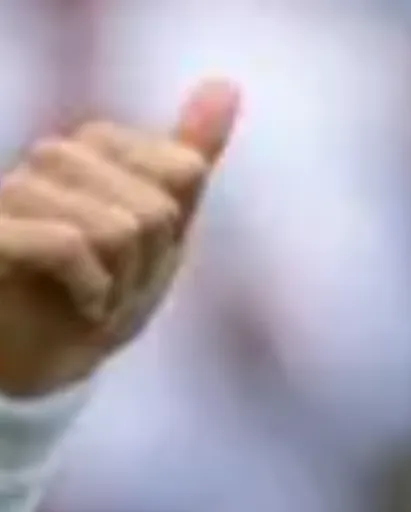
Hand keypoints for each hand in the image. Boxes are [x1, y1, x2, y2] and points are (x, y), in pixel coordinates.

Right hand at [0, 81, 241, 399]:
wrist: (40, 365)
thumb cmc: (97, 297)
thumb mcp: (161, 234)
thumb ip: (187, 159)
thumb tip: (228, 87)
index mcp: (94, 151)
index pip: (182, 170)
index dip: (175, 233)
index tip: (144, 260)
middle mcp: (49, 160)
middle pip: (156, 207)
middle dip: (150, 267)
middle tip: (117, 289)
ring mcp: (13, 194)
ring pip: (117, 227)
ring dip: (121, 286)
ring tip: (94, 299)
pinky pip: (68, 243)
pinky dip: (92, 291)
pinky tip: (84, 307)